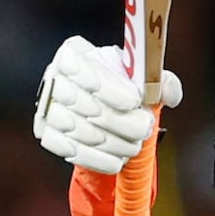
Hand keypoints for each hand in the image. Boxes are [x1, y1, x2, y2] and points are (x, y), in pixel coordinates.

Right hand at [33, 35, 182, 173]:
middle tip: (145, 127)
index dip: (111, 88)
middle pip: (88, 106)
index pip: (85, 70)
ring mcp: (49, 109)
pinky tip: (119, 158)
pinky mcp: (48, 135)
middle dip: (124, 122)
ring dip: (117, 144)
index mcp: (75, 55)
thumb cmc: (122, 87)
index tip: (135, 100)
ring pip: (84, 133)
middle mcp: (55, 79)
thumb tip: (165, 91)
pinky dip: (101, 160)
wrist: (101, 107)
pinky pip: (73, 152)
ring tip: (135, 144)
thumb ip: (159, 80)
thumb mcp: (142, 76)